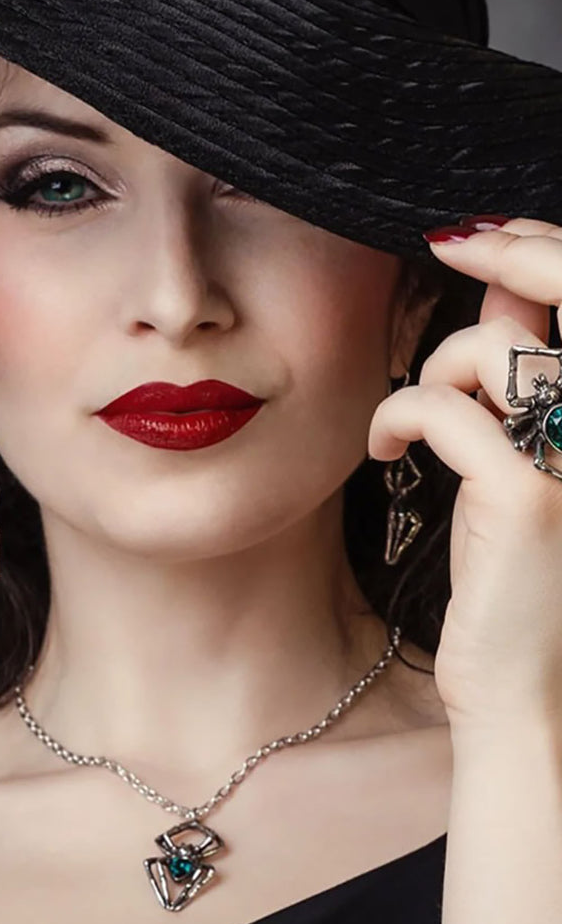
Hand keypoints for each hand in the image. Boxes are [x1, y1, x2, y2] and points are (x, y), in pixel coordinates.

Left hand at [368, 217, 561, 730]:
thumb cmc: (511, 578)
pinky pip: (444, 409)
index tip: (467, 238)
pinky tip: (383, 450)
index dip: (535, 250)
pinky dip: (399, 416)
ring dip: (433, 375)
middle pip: (539, 319)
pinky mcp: (527, 499)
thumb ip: (515, 388)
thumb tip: (501, 304)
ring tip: (408, 426)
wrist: (519, 685)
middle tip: (435, 332)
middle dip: (481, 305)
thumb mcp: (517, 469)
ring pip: (495, 356)